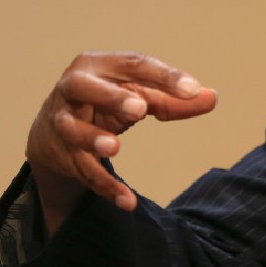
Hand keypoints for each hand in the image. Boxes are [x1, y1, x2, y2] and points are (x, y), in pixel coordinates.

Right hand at [25, 51, 216, 234]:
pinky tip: (127, 201)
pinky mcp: (61, 152)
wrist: (53, 132)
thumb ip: (174, 99)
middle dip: (112, 98)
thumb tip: (213, 98)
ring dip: (92, 138)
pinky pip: (82, 169)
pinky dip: (104, 185)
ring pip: (72, 129)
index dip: (164, 76)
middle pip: (86, 88)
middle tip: (139, 109)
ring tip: (114, 148)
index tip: (193, 90)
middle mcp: (74, 87)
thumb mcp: (140, 95)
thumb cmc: (106, 101)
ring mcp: (63, 121)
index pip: (133, 65)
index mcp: (100, 65)